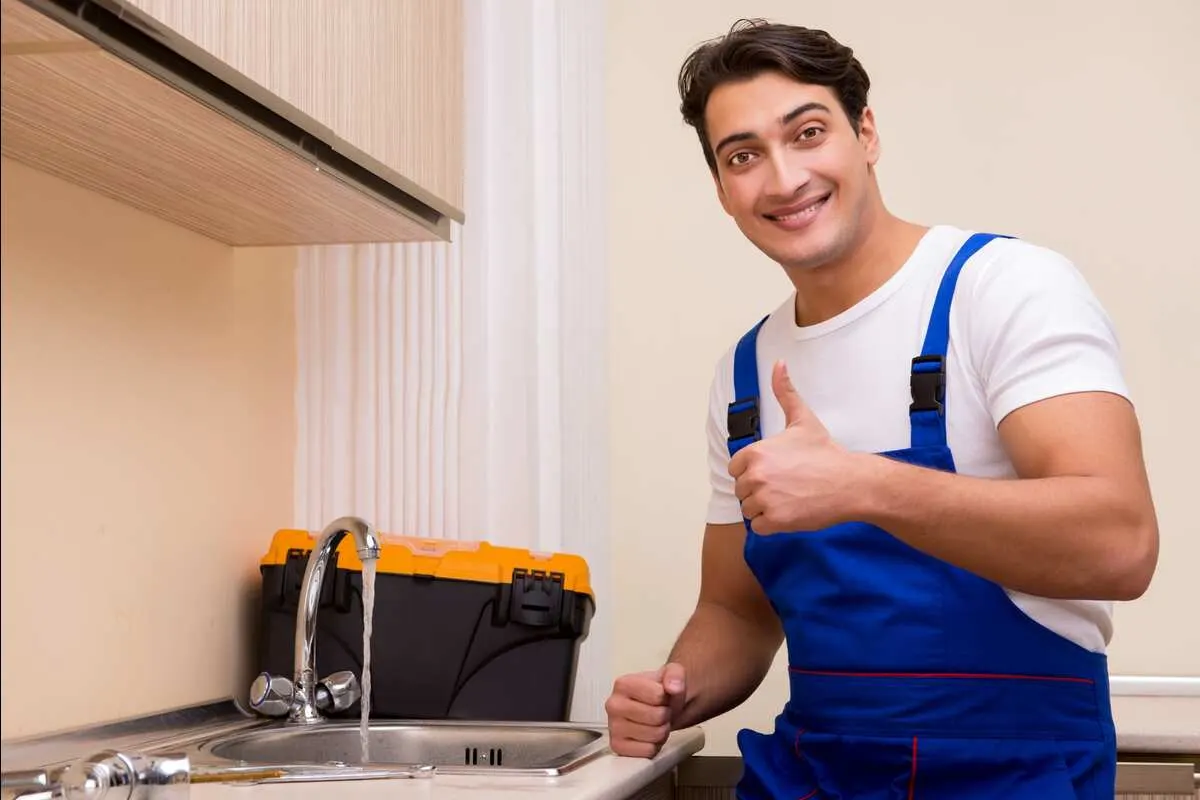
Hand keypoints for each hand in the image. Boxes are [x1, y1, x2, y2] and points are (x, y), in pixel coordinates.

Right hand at [604, 662, 686, 757]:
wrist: (652, 708)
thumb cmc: (659, 692)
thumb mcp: (671, 674)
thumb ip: (675, 675)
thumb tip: (673, 687)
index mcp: (623, 684)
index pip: (658, 695)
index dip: (666, 698)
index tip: (660, 697)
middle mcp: (613, 705)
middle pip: (657, 716)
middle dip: (665, 715)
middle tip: (660, 712)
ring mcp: (613, 727)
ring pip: (654, 735)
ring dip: (662, 731)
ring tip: (655, 723)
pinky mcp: (617, 747)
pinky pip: (647, 751)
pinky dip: (654, 746)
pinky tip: (648, 736)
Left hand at [729, 360, 862, 533]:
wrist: (851, 482)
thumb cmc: (826, 452)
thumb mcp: (802, 419)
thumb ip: (785, 391)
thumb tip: (779, 363)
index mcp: (755, 453)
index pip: (736, 469)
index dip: (754, 471)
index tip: (776, 471)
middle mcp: (756, 476)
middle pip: (741, 490)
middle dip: (759, 490)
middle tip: (786, 486)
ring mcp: (765, 500)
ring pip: (749, 509)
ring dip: (765, 508)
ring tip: (789, 498)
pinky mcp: (775, 521)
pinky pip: (758, 526)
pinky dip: (771, 524)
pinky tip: (790, 512)